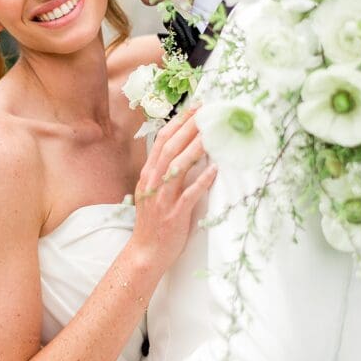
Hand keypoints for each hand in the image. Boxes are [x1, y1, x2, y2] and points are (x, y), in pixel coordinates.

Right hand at [131, 107, 216, 273]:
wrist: (145, 253)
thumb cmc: (153, 222)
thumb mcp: (153, 191)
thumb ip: (164, 172)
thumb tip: (184, 150)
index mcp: (148, 174)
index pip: (162, 140)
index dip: (178, 122)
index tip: (195, 108)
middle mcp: (153, 182)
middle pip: (170, 148)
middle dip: (189, 128)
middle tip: (207, 112)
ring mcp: (162, 198)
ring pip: (178, 167)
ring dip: (196, 148)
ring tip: (212, 134)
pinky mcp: (174, 215)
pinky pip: (189, 195)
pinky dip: (202, 181)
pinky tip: (215, 169)